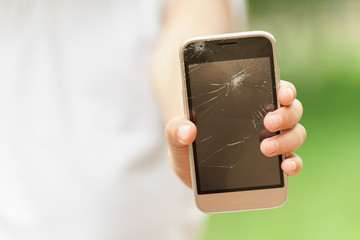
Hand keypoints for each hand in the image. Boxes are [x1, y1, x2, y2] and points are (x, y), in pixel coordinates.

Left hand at [166, 80, 305, 186]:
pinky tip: (287, 166)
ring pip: (295, 133)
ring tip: (266, 148)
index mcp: (246, 103)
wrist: (189, 166)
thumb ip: (176, 129)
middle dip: (285, 114)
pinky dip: (294, 163)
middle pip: (290, 110)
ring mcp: (270, 140)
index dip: (284, 89)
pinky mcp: (271, 164)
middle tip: (268, 122)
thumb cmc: (185, 143)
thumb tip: (188, 130)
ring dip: (287, 139)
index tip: (282, 94)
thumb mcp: (176, 134)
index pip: (274, 88)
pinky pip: (291, 160)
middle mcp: (264, 119)